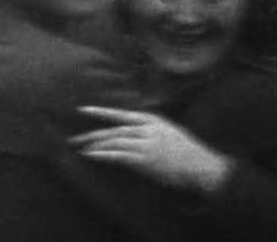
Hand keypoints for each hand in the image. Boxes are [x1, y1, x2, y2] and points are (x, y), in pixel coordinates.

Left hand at [70, 106, 232, 194]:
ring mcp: (145, 144)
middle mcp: (147, 129)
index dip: (101, 112)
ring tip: (80, 149)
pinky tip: (90, 156)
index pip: (121, 114)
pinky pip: (118, 155)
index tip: (82, 110)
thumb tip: (132, 132)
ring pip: (113, 141)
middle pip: (113, 130)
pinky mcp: (145, 159)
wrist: (202, 167)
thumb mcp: (170, 132)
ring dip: (95, 146)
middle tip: (74, 139)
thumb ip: (150, 129)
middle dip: (92, 134)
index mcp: (152, 120)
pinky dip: (103, 155)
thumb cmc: (188, 153)